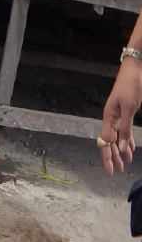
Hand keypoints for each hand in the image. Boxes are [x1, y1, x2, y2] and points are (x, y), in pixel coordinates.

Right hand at [101, 58, 141, 173]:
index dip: (106, 156)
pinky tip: (131, 149)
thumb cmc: (130, 86)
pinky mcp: (126, 114)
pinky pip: (125, 132)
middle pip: (109, 142)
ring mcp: (118, 117)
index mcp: (108, 118)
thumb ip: (125, 128)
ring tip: (125, 163)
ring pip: (117, 138)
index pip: (105, 141)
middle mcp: (111, 119)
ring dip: (120, 151)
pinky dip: (128, 141)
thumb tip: (121, 147)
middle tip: (118, 171)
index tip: (110, 169)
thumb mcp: (128, 107)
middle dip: (113, 157)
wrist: (135, 71)